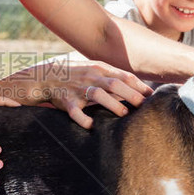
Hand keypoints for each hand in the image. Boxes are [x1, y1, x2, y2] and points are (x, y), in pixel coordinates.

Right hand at [0, 57, 150, 129]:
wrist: (43, 77)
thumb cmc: (72, 75)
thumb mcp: (92, 70)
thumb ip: (111, 77)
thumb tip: (136, 87)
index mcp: (98, 69)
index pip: (122, 75)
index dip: (138, 85)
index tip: (150, 95)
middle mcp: (89, 76)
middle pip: (113, 83)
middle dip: (130, 94)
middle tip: (143, 105)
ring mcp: (77, 88)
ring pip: (97, 94)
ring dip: (112, 104)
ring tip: (123, 114)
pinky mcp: (65, 100)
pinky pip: (74, 110)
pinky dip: (82, 118)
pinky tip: (90, 126)